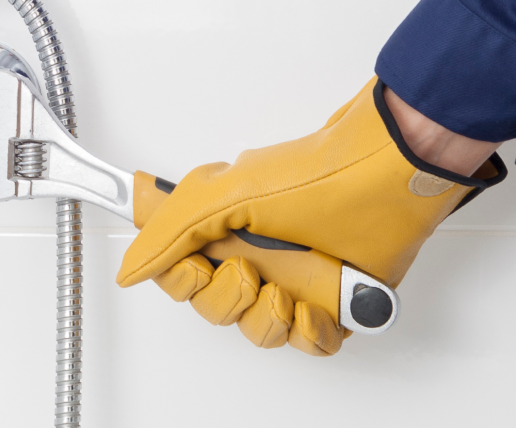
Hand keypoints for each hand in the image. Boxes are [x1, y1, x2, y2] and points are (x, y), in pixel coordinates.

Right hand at [116, 77, 504, 355]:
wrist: (388, 177)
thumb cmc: (315, 175)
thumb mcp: (222, 194)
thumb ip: (168, 230)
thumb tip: (129, 268)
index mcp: (223, 229)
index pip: (180, 275)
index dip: (181, 281)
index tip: (196, 266)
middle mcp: (256, 255)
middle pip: (216, 308)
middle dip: (228, 299)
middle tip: (247, 271)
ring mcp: (295, 280)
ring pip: (260, 330)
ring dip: (268, 318)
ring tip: (286, 290)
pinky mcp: (336, 302)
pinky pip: (310, 343)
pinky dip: (310, 331)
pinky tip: (316, 305)